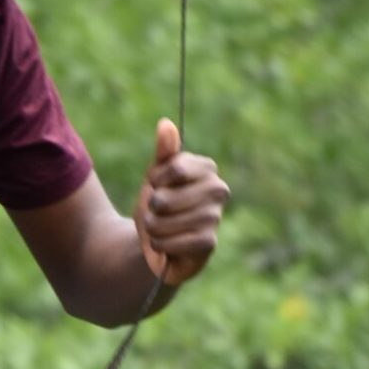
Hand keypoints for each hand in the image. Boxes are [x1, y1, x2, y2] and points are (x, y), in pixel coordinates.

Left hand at [133, 118, 227, 286]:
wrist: (158, 243)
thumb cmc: (158, 206)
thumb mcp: (156, 177)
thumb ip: (163, 152)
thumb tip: (165, 124)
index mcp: (206, 168)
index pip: (174, 168)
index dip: (155, 180)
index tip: (158, 186)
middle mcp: (218, 190)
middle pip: (163, 199)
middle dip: (151, 209)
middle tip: (160, 212)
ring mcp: (215, 217)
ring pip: (163, 222)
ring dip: (153, 228)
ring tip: (163, 229)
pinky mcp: (208, 243)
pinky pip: (171, 241)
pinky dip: (160, 244)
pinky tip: (168, 245)